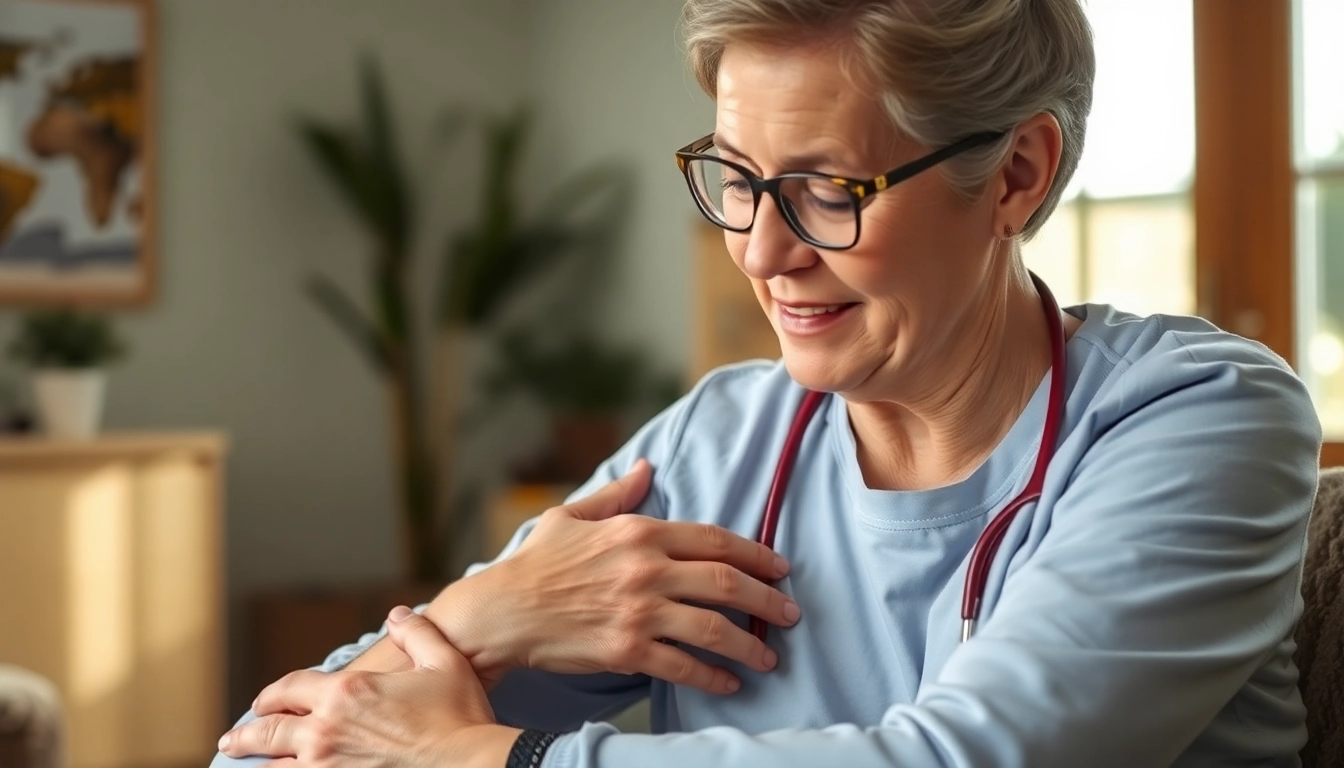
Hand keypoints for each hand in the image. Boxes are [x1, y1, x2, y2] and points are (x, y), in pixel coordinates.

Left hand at [219, 606, 519, 767]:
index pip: (291, 689)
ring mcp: (329, 767)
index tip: (263, 701)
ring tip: (245, 764)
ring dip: (258, 763)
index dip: (273, 694)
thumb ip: (417, 633)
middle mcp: (327, 730)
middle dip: (247, 734)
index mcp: (346, 692)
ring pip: (276, 767)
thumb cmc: (460, 714)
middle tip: (231, 738)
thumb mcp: (443, 662)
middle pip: (269, 732)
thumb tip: (399, 614)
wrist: (470, 762)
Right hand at [441, 459, 800, 694]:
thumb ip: (617, 494)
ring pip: (713, 628)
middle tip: (790, 614)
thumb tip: (646, 467)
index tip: (780, 569)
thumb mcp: (572, 515)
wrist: (500, 612)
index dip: (756, 554)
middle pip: (725, 583)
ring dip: (750, 644)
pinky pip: (683, 666)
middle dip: (767, 600)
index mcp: (639, 532)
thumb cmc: (535, 563)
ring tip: (770, 657)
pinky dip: (712, 676)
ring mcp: (638, 612)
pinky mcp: (626, 650)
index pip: (714, 540)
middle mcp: (645, 569)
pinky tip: (729, 682)